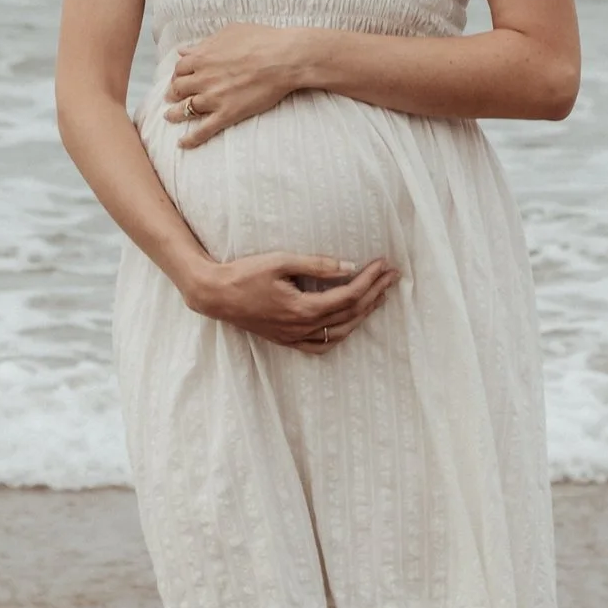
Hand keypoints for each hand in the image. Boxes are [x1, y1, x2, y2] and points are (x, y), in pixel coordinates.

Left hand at [165, 26, 316, 145]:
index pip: (179, 68)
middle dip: (173, 93)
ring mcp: (213, 98)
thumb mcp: (229, 33)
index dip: (177, 74)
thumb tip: (185, 50)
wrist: (284, 58)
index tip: (179, 77)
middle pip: (178, 89)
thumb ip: (204, 43)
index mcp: (202, 57)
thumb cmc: (261, 40)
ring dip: (174, 115)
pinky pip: (203, 130)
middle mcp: (202, 79)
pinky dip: (191, 139)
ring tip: (170, 117)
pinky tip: (183, 143)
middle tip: (172, 97)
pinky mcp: (227, 114)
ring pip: (185, 110)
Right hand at [183, 251, 400, 348]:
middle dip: (375, 293)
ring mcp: (294, 337)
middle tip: (392, 276)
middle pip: (350, 313)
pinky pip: (320, 346)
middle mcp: (302, 327)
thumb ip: (317, 264)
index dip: (370, 280)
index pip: (348, 295)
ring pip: (340, 332)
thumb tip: (349, 266)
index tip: (384, 264)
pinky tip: (348, 325)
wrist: (215, 295)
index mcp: (303, 308)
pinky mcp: (286, 340)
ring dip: (363, 314)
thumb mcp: (281, 261)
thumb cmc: (245, 273)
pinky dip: (340, 336)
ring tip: (379, 296)